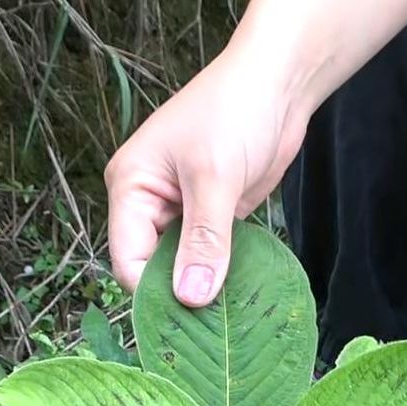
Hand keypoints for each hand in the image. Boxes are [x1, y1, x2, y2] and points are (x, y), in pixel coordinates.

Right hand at [104, 53, 307, 306]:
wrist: (278, 83)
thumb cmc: (235, 111)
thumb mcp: (215, 178)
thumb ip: (204, 241)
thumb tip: (191, 298)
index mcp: (130, 188)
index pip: (128, 260)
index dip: (156, 292)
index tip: (191, 318)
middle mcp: (148, 203)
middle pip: (153, 268)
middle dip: (182, 292)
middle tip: (217, 321)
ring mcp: (181, 211)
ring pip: (183, 267)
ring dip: (206, 284)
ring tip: (233, 309)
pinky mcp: (211, 216)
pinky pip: (210, 256)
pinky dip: (224, 272)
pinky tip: (243, 289)